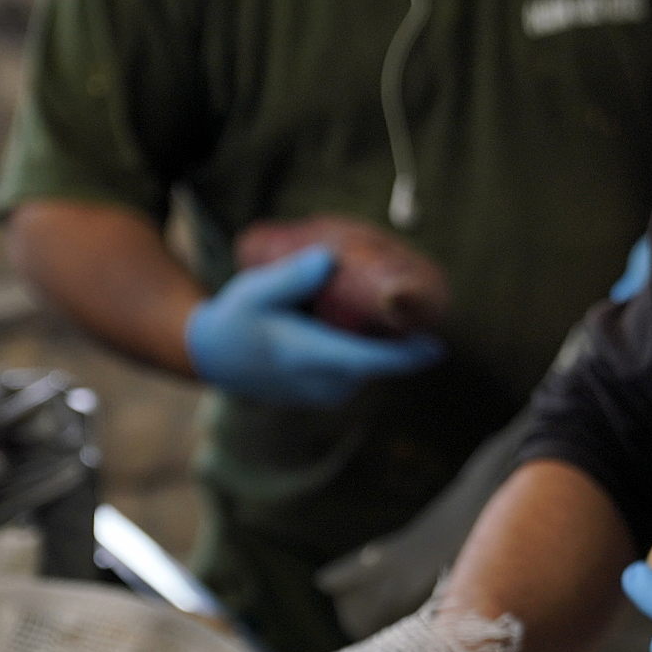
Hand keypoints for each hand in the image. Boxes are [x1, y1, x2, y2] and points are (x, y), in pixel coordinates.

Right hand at [186, 246, 444, 406]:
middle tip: (412, 303)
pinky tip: (363, 325)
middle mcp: (323, 383)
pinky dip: (366, 351)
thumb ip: (292, 277)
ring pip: (370, 367)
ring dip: (383, 345)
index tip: (437, 346)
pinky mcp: (327, 392)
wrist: (215, 357)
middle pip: (379, 362)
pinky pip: (359, 372)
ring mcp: (326, 392)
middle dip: (401, 339)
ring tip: (388, 311)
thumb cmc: (236, 319)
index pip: (371, 362)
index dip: (408, 356)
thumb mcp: (255, 291)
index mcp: (310, 357)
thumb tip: (329, 259)